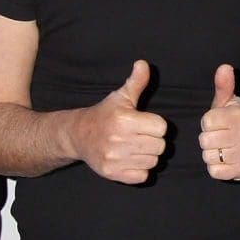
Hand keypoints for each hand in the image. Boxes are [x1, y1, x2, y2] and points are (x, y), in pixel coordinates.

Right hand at [69, 60, 167, 183]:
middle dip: (153, 140)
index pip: (161, 128)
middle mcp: (119, 140)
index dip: (155, 125)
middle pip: (160, 146)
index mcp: (124, 120)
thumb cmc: (104, 114)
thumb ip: (136, 82)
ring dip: (147, 155)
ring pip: (153, 161)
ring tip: (134, 147)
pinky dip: (140, 170)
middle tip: (140, 136)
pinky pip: (143, 175)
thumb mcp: (120, 97)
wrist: (78, 135)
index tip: (144, 123)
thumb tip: (144, 64)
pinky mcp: (112, 173)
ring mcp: (115, 159)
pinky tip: (130, 159)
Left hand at [200, 64, 239, 180]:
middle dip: (207, 140)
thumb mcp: (228, 103)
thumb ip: (223, 86)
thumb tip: (224, 67)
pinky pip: (214, 171)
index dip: (207, 123)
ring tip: (221, 149)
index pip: (207, 121)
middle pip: (205, 140)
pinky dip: (215, 168)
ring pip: (208, 156)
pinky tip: (223, 161)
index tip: (216, 124)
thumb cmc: (234, 122)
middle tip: (217, 138)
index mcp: (239, 116)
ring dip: (210, 154)